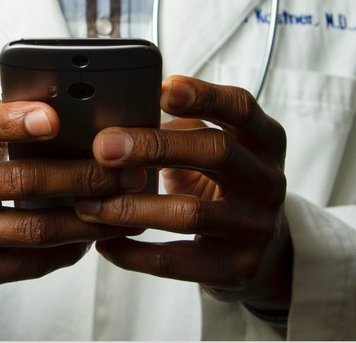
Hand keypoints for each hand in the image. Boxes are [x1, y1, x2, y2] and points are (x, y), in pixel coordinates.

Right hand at [0, 94, 144, 318]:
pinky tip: (93, 235)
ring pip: (33, 229)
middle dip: (84, 176)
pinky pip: (27, 263)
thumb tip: (61, 107)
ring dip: (88, 219)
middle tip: (127, 171)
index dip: (13, 121)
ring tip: (125, 207)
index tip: (54, 119)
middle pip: (21, 181)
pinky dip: (67, 250)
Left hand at [74, 76, 292, 311]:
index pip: (240, 107)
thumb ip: (181, 128)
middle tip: (103, 147)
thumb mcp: (216, 147)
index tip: (161, 89)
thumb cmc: (223, 183)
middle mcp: (267, 180)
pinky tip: (104, 242)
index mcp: (263, 140)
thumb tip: (116, 117)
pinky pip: (176, 262)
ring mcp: (256, 226)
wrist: (263, 247)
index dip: (203, 95)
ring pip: (190, 213)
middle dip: (154, 146)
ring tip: (88, 203)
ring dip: (130, 206)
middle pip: (216, 151)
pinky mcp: (237, 267)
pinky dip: (133, 253)